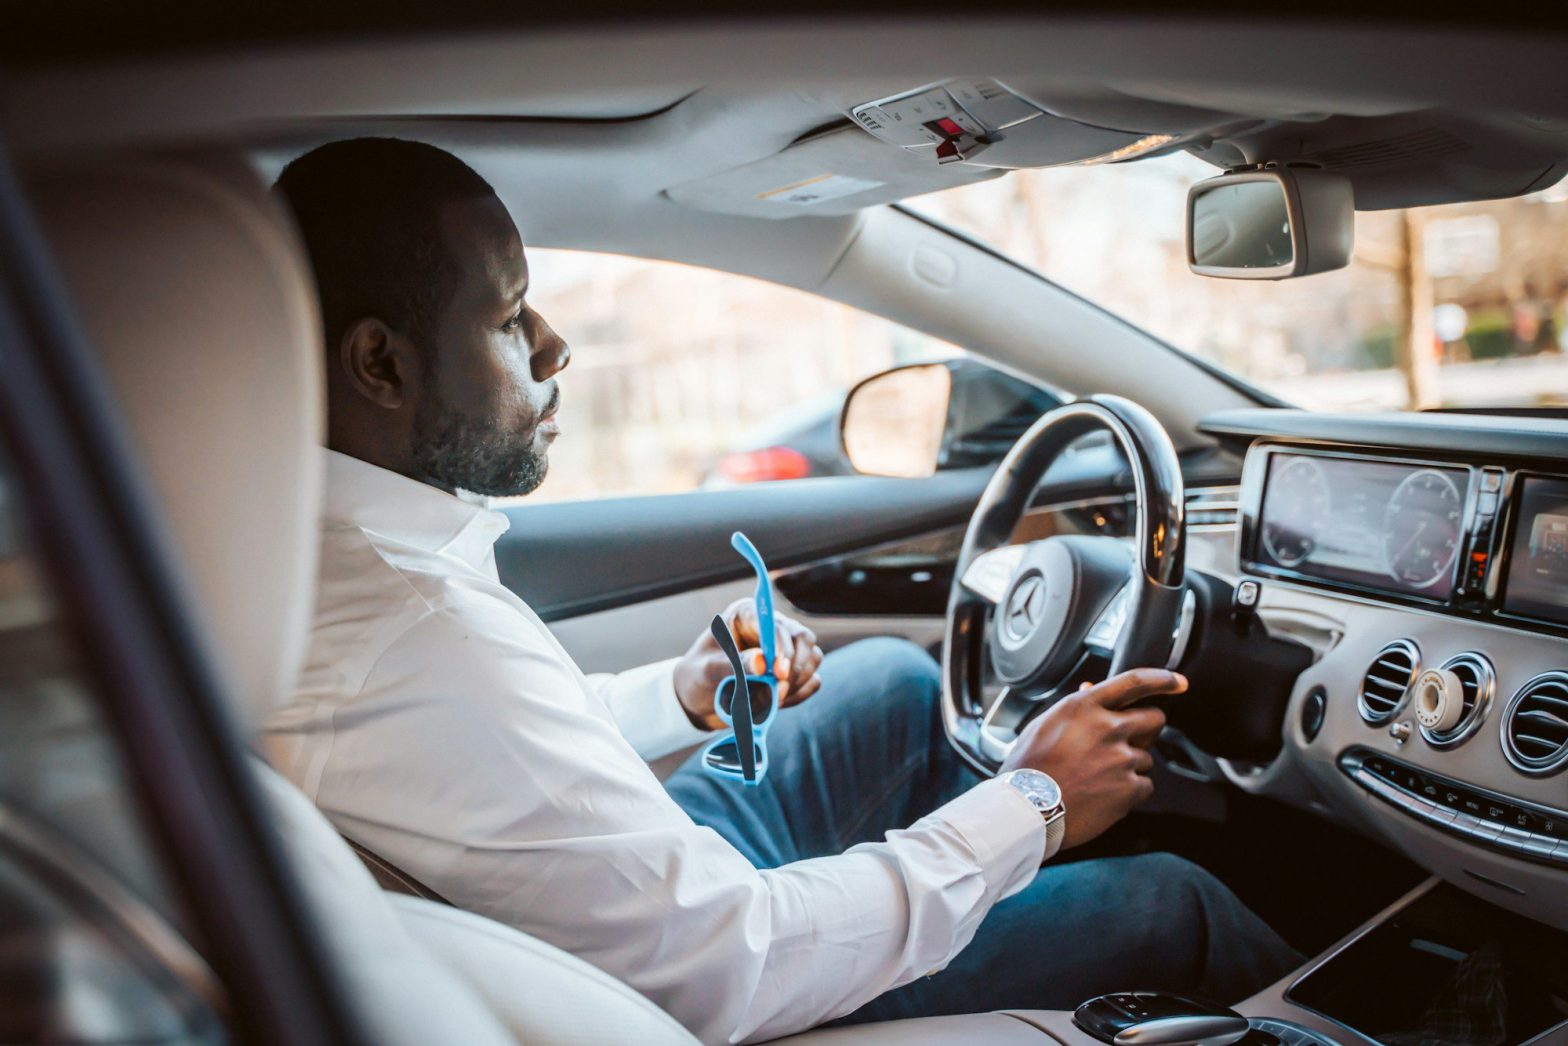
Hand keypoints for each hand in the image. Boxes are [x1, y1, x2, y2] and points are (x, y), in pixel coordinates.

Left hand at [672, 598, 824, 729]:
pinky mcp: (792, 672)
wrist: (698, 700)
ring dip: (796, 683)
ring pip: (812, 659)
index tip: (777, 673)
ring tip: (770, 700)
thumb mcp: (708, 671)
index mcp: (748, 615)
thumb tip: (762, 662)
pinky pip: (812, 681)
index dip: (781, 648)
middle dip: (794, 668)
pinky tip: (776, 703)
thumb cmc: (698, 677)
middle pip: (803, 639)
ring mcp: (785, 649)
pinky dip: (799, 694)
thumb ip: (734, 666)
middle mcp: (771, 628)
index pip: (776, 625)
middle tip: (778, 692)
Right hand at [1000, 668, 1184, 849]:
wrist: (1028, 809)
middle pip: (1154, 719)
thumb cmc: (1029, 767)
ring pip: (1146, 757)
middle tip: (1129, 742)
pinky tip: (1104, 795)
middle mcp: (1108, 728)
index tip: (1177, 683)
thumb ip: (1075, 707)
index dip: (1161, 679)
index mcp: (1086, 707)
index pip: (1134, 682)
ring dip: (1130, 766)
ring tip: (1098, 778)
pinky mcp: (1129, 789)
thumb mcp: (1045, 725)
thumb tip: (1090, 687)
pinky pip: (1144, 785)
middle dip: (1147, 729)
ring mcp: (1122, 759)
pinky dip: (1129, 792)